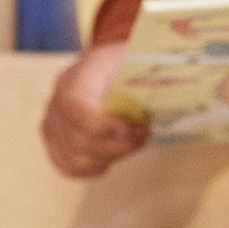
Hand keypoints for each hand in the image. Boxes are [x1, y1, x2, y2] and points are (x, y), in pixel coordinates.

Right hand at [41, 40, 150, 181]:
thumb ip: (150, 74)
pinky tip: (110, 157)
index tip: (132, 126)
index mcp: (78, 76)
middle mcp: (57, 100)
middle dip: (120, 145)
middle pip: (79, 140)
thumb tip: (176, 86)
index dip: (103, 126)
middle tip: (143, 133)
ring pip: (77, 159)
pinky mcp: (55, 141)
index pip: (75, 107)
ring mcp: (52, 123)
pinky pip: (69, 166)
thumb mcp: (139, 59)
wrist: (106, 64)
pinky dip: (93, 168)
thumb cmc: (125, 62)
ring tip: (132, 142)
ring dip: (112, 157)